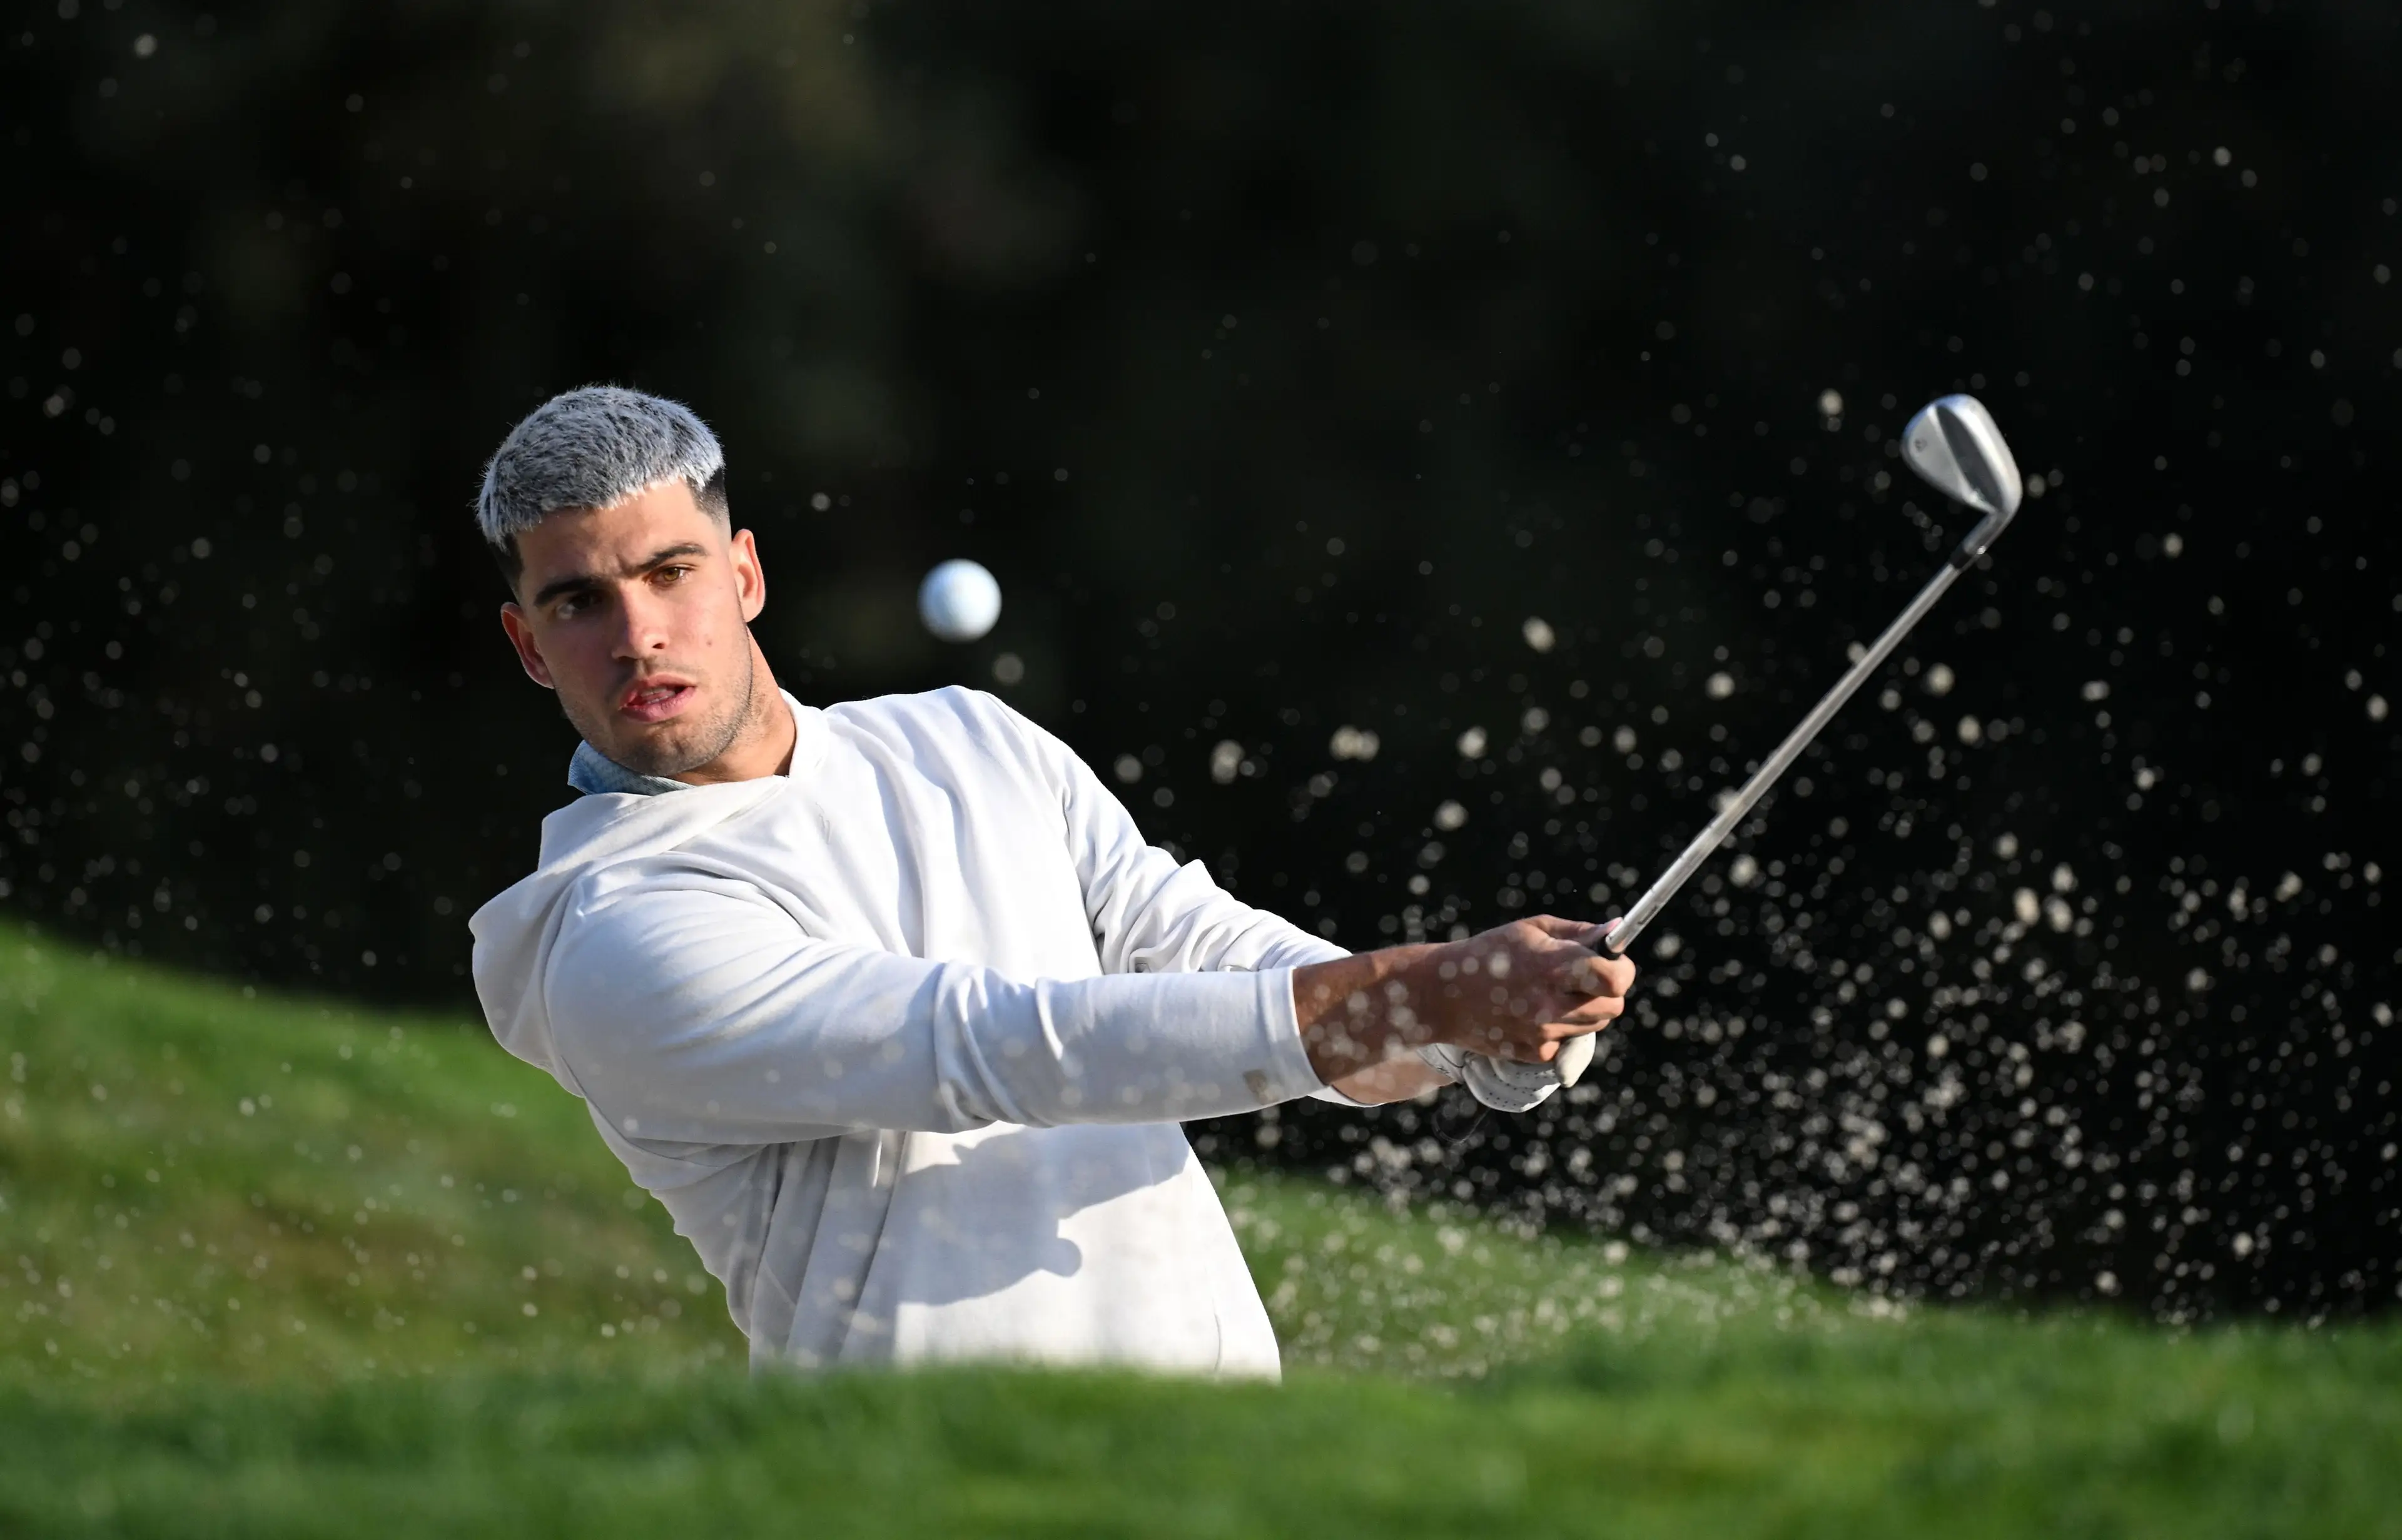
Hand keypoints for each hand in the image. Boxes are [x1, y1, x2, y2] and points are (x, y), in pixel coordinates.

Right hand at [1415, 916, 1635, 1063]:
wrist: (1442, 995)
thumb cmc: (1489, 953)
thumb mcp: (1532, 930)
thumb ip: (1578, 932)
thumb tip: (1617, 932)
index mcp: (1551, 967)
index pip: (1614, 979)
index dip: (1622, 970)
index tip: (1615, 964)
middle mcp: (1549, 1004)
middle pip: (1613, 1007)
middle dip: (1608, 991)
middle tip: (1588, 979)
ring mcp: (1541, 1033)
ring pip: (1593, 1026)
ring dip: (1585, 1010)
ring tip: (1552, 993)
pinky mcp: (1533, 1053)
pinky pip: (1565, 1042)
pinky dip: (1559, 1030)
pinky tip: (1531, 1013)